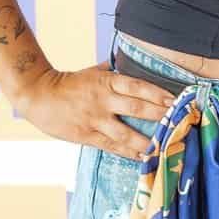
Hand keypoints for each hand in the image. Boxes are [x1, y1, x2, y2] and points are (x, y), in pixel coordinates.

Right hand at [12, 61, 175, 159]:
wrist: (37, 95)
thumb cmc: (68, 83)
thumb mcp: (93, 71)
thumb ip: (114, 70)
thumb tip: (133, 62)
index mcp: (106, 81)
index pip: (137, 86)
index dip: (157, 93)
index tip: (176, 100)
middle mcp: (103, 99)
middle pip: (136, 108)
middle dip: (160, 116)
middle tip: (181, 123)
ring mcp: (95, 119)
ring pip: (125, 132)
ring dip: (147, 141)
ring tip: (166, 147)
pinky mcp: (86, 135)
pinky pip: (111, 145)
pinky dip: (128, 152)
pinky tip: (143, 156)